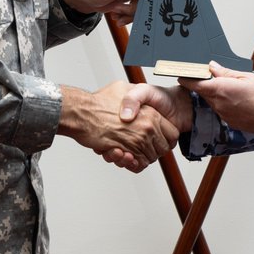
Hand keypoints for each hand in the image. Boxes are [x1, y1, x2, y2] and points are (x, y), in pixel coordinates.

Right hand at [58, 82, 178, 172]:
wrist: (81, 112)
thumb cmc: (98, 101)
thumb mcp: (123, 88)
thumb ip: (136, 96)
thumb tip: (141, 103)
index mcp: (151, 113)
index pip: (172, 134)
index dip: (166, 139)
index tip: (158, 140)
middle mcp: (147, 127)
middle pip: (162, 149)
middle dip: (153, 151)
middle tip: (141, 148)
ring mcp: (137, 140)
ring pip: (148, 159)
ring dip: (140, 158)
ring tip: (128, 151)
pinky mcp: (125, 151)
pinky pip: (136, 164)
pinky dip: (132, 164)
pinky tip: (123, 155)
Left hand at [179, 61, 253, 136]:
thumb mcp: (246, 77)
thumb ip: (226, 72)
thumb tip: (212, 67)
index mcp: (221, 89)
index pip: (195, 84)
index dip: (187, 80)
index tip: (182, 75)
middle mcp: (219, 104)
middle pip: (204, 93)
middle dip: (206, 85)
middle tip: (212, 77)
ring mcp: (223, 114)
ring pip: (213, 102)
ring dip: (216, 95)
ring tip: (231, 89)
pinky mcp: (229, 122)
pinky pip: (221, 110)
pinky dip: (224, 104)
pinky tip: (237, 101)